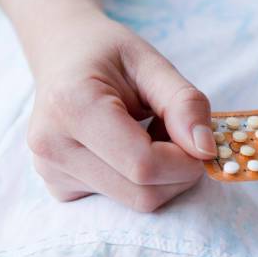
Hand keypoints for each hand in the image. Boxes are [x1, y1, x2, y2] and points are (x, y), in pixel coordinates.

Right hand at [27, 14, 215, 211]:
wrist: (62, 55)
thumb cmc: (107, 54)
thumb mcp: (152, 64)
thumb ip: (185, 103)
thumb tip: (206, 151)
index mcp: (71, 107)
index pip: (144, 165)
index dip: (186, 161)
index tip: (200, 140)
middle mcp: (51, 147)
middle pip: (143, 193)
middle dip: (179, 172)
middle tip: (179, 134)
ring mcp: (52, 173)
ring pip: (138, 202)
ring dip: (163, 177)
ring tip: (151, 135)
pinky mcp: (60, 189)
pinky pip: (122, 201)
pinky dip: (143, 181)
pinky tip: (131, 150)